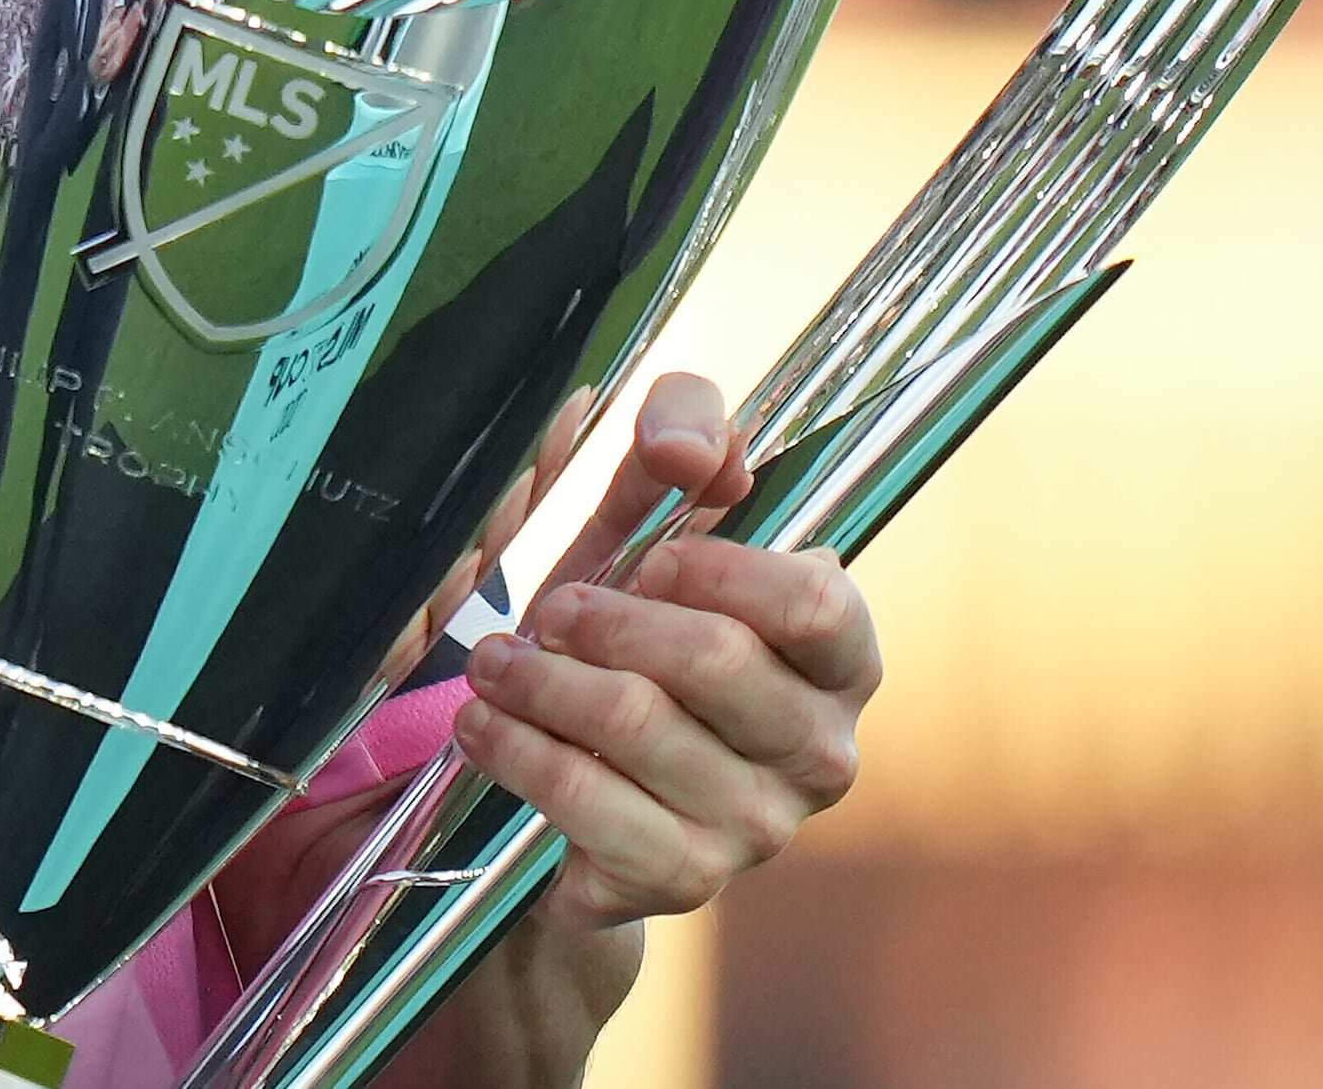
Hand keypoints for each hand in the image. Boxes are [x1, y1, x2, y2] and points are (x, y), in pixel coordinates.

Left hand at [457, 373, 879, 927]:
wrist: (579, 783)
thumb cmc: (631, 635)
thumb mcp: (649, 524)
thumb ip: (682, 441)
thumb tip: (687, 446)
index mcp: (839, 661)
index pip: (821, 605)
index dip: (726, 571)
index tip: (651, 561)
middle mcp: (820, 751)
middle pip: (716, 662)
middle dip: (606, 620)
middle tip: (548, 611)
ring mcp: (759, 827)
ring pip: (638, 726)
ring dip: (542, 681)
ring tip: (495, 664)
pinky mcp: (684, 879)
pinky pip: (591, 804)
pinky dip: (519, 752)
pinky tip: (483, 726)